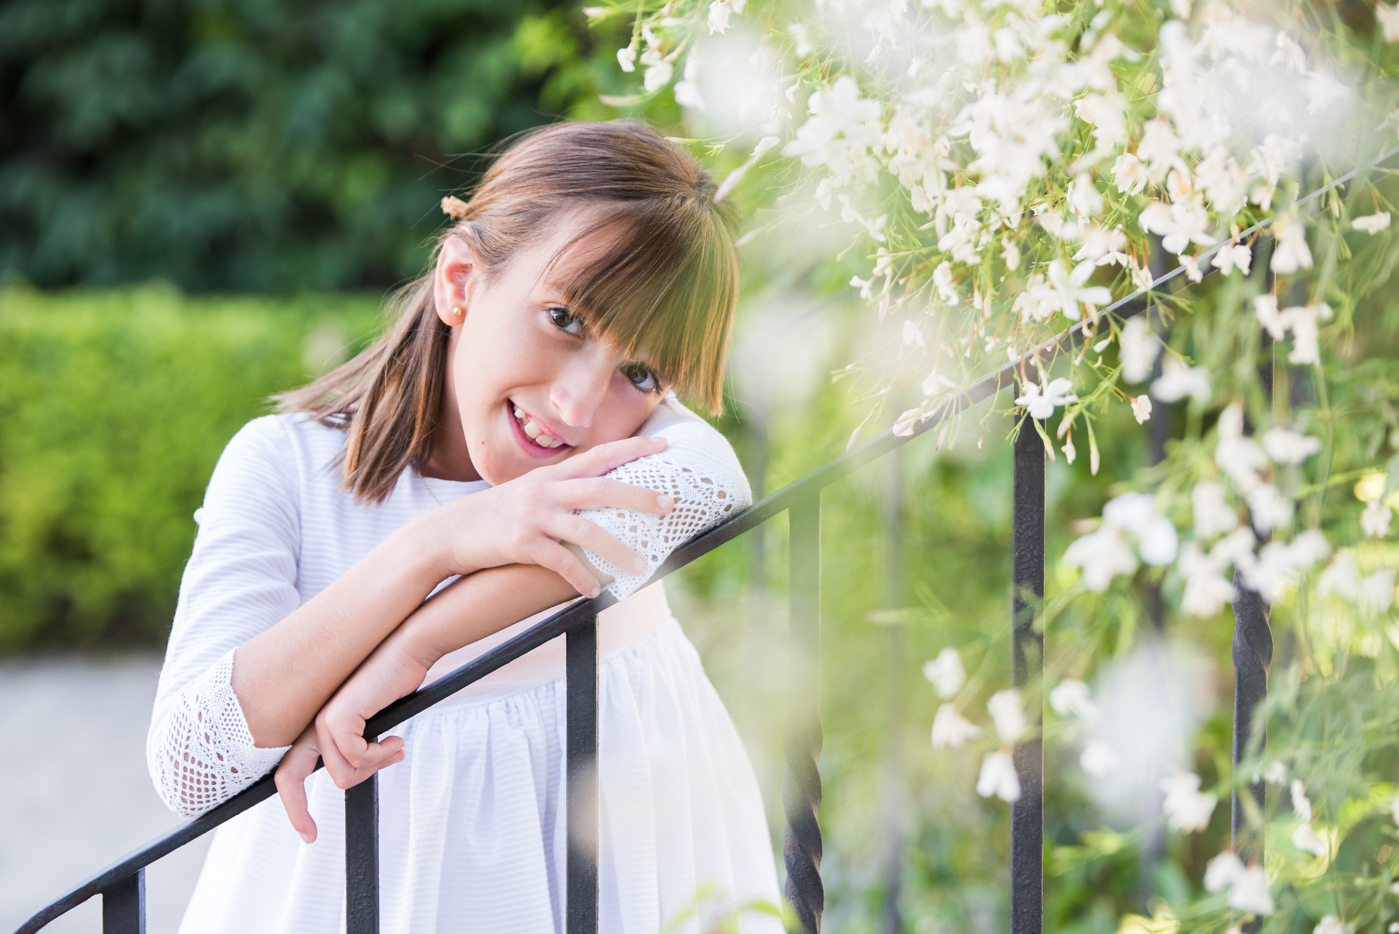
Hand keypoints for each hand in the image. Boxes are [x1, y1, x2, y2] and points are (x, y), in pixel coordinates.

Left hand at [273, 637, 415, 842]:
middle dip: (297, 812)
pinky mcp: (338, 717)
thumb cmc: (394, 682)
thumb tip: (359, 771)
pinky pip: (356, 758)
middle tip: (310, 837)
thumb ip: (357, 746)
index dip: (292, 804)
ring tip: (394, 751)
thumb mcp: (371, 724)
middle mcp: (312, 724)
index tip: (307, 832)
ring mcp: (322, 720)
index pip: (289, 770)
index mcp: (317, 727)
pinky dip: (380, 756)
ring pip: (341, 774)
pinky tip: (395, 742)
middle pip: (289, 778)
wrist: (406, 649)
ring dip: (373, 768)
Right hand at [426, 435, 672, 596]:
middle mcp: (546, 491)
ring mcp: (534, 516)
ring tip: (641, 566)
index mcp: (551, 476)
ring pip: (587, 530)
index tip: (664, 442)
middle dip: (639, 495)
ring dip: (618, 550)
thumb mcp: (527, 494)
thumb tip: (595, 496)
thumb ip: (559, 491)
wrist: (446, 534)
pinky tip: (595, 591)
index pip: (599, 455)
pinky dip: (581, 578)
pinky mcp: (521, 544)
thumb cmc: (492, 517)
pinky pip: (560, 562)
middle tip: (669, 504)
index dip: (633, 448)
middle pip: (602, 488)